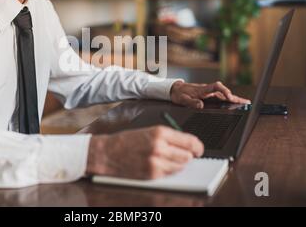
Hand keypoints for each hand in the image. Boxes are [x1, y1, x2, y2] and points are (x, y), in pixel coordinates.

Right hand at [86, 126, 203, 179]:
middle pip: (188, 156)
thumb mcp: (149, 131)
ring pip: (181, 166)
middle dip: (188, 156)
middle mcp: (160, 147)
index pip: (190, 141)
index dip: (197, 147)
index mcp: (160, 132)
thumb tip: (188, 145)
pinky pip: (170, 174)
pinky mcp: (152, 174)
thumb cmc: (126, 141)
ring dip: (179, 164)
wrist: (107, 153)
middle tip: (184, 155)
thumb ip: (169, 137)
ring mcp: (156, 162)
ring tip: (170, 160)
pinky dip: (169, 171)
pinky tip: (161, 165)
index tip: (198, 149)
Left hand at [170, 81, 250, 108]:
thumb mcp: (183, 99)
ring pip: (224, 95)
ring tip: (245, 103)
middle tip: (245, 102)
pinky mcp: (209, 95)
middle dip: (234, 97)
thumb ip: (191, 102)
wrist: (175, 89)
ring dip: (233, 98)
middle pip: (224, 92)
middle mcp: (208, 90)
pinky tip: (234, 103)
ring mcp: (209, 92)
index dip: (224, 90)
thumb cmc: (179, 93)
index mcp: (203, 89)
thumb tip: (200, 105)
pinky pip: (220, 97)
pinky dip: (228, 100)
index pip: (216, 87)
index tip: (229, 96)